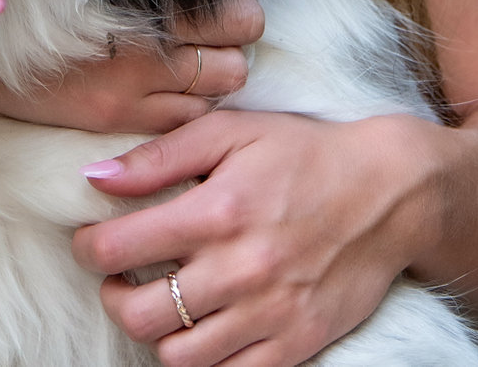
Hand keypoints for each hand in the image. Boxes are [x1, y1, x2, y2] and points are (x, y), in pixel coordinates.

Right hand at [0, 0, 264, 133]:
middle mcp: (142, 48)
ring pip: (218, 91)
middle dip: (236, 39)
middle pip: (235, 55)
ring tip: (199, 58)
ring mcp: (131, 89)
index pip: (229, 12)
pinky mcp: (116, 118)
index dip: (240, 4)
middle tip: (220, 29)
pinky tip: (176, 88)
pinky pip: (185, 121)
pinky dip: (192, 106)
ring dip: (217, 74)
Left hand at [72, 110, 442, 366]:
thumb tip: (96, 178)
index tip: (89, 240)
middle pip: (140, 314)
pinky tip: (201, 327)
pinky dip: (203, 361)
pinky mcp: (296, 345)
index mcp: (216, 212)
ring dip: (155, 332)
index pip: (118, 248)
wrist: (390, 195)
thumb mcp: (230, 132)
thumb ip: (159, 156)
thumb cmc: (303, 154)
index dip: (87, 247)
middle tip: (116, 275)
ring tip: (158, 301)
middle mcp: (239, 270)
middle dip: (112, 295)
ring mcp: (269, 315)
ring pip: (178, 357)